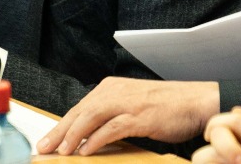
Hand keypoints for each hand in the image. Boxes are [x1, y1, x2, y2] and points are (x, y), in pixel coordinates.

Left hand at [38, 76, 219, 154]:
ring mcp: (128, 102)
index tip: (47, 141)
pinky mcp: (140, 115)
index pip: (80, 107)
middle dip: (59, 131)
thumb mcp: (133, 105)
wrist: (196, 102)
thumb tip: (87, 136)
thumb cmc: (167, 107)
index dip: (61, 125)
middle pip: (80, 111)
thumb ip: (111, 115)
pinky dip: (96, 140)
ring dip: (73, 135)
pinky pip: (111, 128)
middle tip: (44, 148)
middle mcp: (117, 91)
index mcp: (113, 87)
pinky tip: (86, 151)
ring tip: (61, 151)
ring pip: (91, 117)